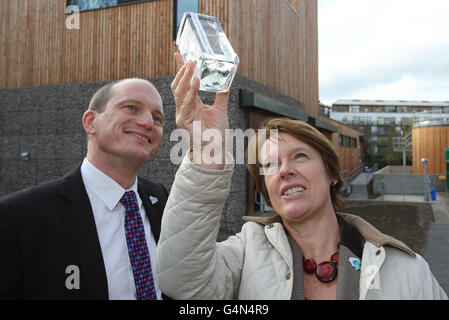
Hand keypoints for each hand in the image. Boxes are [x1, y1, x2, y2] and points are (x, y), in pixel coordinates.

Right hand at [171, 53, 229, 167]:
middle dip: (182, 71)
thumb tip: (227, 82)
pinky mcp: (183, 121)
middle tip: (190, 59)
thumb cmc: (216, 133)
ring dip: (186, 78)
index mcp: (191, 103)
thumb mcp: (220, 109)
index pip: (184, 83)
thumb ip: (222, 95)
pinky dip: (191, 92)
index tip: (179, 54)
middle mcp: (184, 107)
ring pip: (180, 92)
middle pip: (178, 85)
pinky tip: (195, 82)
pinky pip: (185, 104)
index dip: (181, 69)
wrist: (215, 149)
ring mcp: (182, 114)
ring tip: (193, 66)